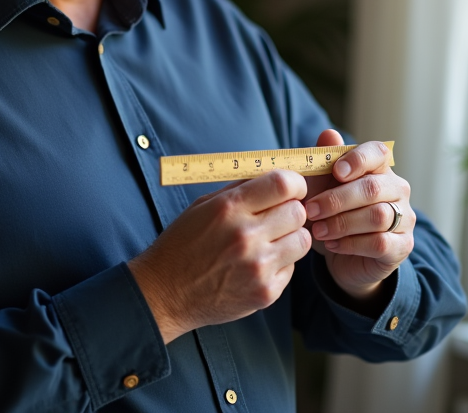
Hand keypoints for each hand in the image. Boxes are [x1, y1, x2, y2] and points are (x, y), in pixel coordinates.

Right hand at [128, 170, 310, 342]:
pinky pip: (292, 268)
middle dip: (291, 210)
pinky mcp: (266, 292)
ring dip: (291, 237)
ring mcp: (258, 267)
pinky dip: (281, 263)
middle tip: (278, 216)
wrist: (165, 293)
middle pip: (298, 212)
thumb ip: (241, 189)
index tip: (292, 189)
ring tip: (270, 241)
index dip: (294, 183)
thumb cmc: (183, 244)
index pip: (283, 184)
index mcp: (229, 209)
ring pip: (303, 240)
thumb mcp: (204, 206)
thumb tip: (275, 174)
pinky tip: (259, 264)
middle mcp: (246, 236)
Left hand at [304, 130, 414, 300]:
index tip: (335, 171)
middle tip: (311, 210)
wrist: (344, 258)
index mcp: (380, 169)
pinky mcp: (402, 246)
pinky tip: (332, 245)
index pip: (378, 153)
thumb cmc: (334, 215)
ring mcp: (404, 219)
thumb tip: (329, 134)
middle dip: (337, 199)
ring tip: (318, 230)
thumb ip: (325, 162)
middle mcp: (398, 190)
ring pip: (377, 216)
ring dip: (342, 223)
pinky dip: (351, 244)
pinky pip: (380, 243)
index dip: (358, 159)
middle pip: (373, 188)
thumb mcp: (322, 189)